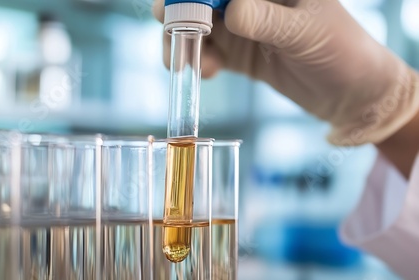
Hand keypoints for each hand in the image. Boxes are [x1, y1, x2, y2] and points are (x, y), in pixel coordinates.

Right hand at [153, 0, 418, 145]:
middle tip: (167, 22)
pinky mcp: (240, 54)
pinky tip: (205, 73)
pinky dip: (198, 62)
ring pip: (198, 25)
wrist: (351, 94)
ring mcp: (244, 27)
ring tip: (181, 61)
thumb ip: (267, 21)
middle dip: (179, 8)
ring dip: (183, 40)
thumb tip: (230, 13)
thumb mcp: (306, 33)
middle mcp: (252, 1)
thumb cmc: (342, 52)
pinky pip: (209, 53)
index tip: (175, 1)